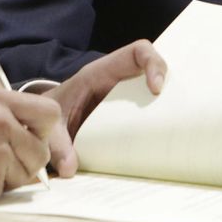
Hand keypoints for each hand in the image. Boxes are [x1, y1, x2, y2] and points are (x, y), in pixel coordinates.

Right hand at [0, 90, 63, 209]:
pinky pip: (8, 189)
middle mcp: (1, 123)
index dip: (46, 130)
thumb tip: (36, 129)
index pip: (49, 113)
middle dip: (27, 160)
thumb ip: (4, 114)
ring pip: (28, 173)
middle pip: (41, 150)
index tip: (35, 138)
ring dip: (10, 176)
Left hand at [47, 40, 166, 156]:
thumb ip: (57, 144)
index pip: (137, 53)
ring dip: (170, 108)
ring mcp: (128, 98)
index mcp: (101, 73)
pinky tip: (163, 143)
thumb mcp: (51, 126)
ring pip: (159, 93)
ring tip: (174, 130)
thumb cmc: (52, 114)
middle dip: (171, 88)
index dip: (153, 64)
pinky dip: (160, 124)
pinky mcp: (130, 115)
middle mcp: (120, 81)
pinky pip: (151, 113)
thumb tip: (70, 168)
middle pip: (157, 71)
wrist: (46, 122)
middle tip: (175, 113)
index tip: (156, 89)